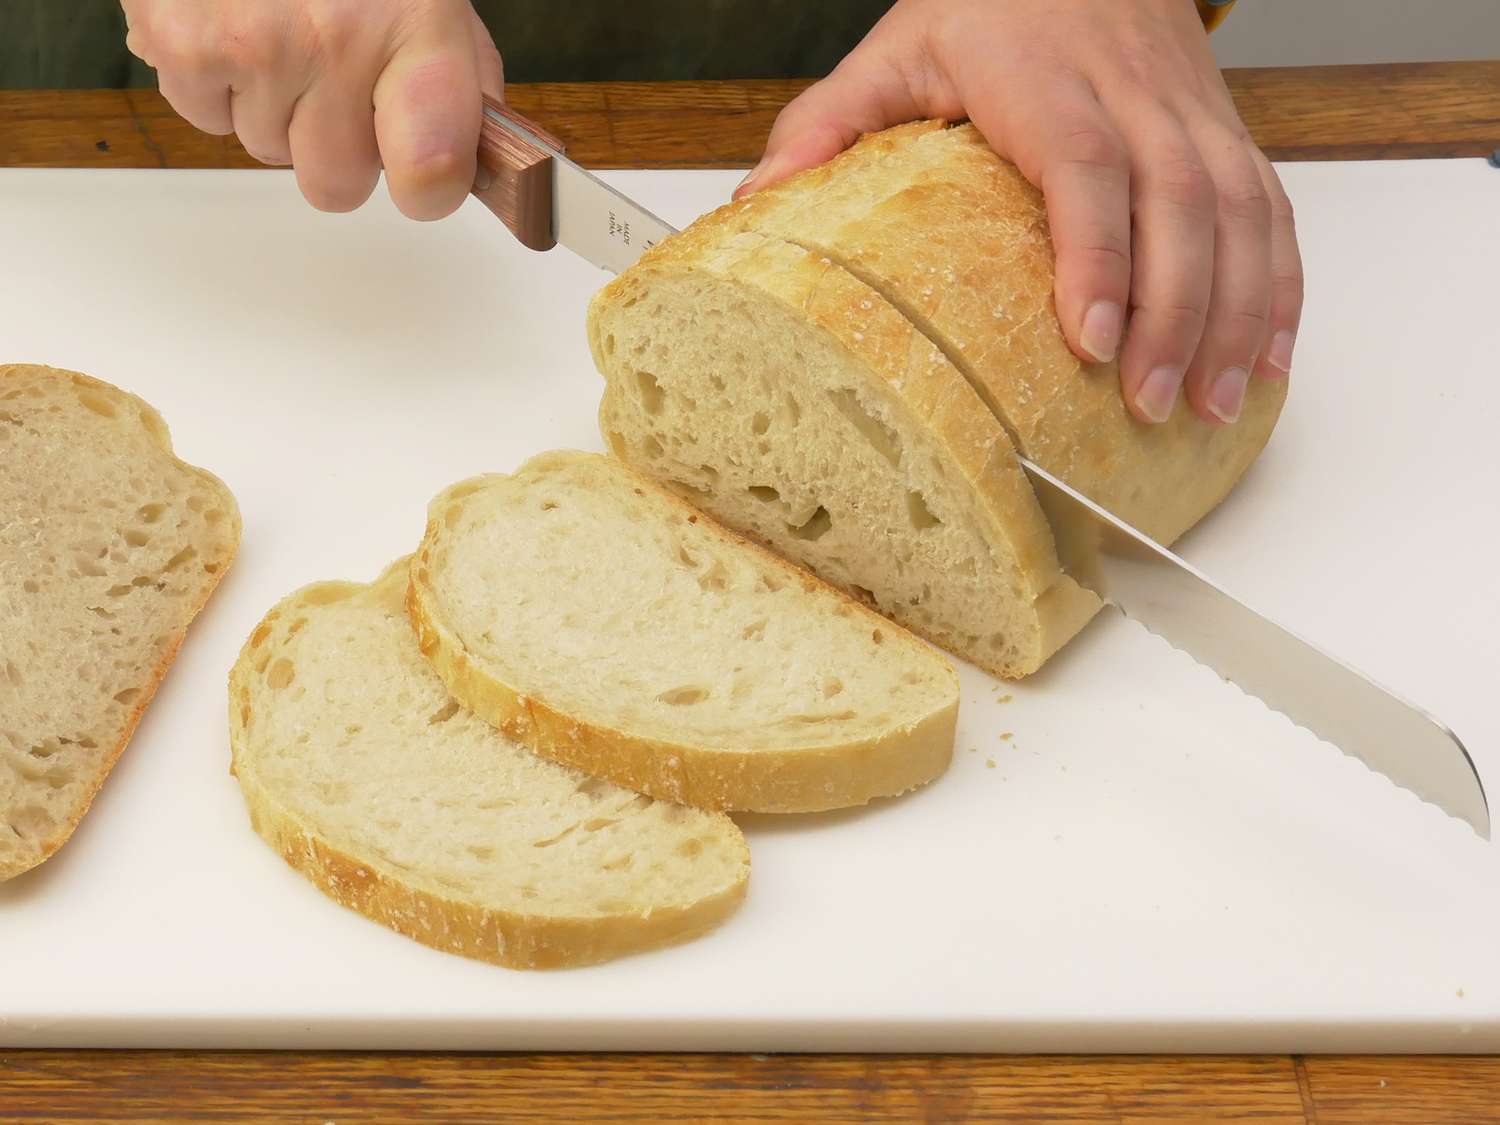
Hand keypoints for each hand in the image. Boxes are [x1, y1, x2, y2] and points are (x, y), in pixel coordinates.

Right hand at [121, 0, 503, 219]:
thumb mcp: (430, 2)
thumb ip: (464, 86)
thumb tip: (486, 163)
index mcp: (417, 27)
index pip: (433, 168)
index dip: (428, 191)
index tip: (425, 179)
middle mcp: (336, 38)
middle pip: (336, 186)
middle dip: (332, 146)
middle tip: (330, 72)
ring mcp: (255, 43)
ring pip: (268, 152)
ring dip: (273, 106)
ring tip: (280, 30)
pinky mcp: (182, 44)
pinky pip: (206, 120)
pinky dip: (216, 82)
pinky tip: (234, 23)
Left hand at [739, 0, 1300, 425]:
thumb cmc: (989, 3)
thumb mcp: (896, 47)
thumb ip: (827, 123)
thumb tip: (757, 201)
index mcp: (1046, 81)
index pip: (1085, 170)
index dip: (1096, 257)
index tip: (1088, 341)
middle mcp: (1134, 96)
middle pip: (1177, 205)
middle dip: (1173, 314)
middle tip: (1147, 405)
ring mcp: (1191, 114)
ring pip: (1238, 214)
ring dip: (1234, 315)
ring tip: (1211, 403)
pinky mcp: (1225, 130)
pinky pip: (1271, 210)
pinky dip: (1277, 286)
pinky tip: (1267, 355)